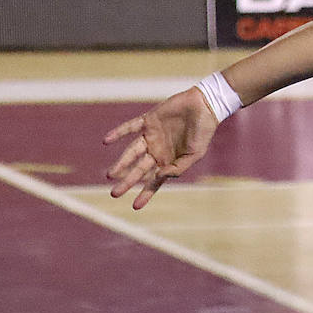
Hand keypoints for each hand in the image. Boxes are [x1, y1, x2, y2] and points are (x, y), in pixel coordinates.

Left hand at [105, 87, 217, 209]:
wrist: (205, 106)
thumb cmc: (204, 131)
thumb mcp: (195, 154)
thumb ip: (178, 168)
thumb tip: (159, 175)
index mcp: (168, 160)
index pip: (154, 180)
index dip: (145, 193)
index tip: (135, 206)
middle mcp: (157, 150)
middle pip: (139, 169)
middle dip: (127, 181)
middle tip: (115, 193)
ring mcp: (152, 135)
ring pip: (132, 151)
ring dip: (121, 162)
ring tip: (110, 174)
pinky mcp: (149, 120)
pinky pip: (130, 127)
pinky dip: (118, 133)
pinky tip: (107, 140)